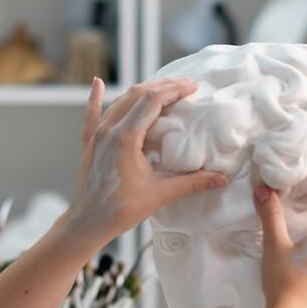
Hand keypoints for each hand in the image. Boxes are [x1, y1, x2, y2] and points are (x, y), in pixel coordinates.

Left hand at [65, 77, 226, 241]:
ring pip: (120, 102)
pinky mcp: (88, 143)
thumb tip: (220, 179)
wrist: (86, 224)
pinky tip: (97, 83)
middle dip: (162, 86)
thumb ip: (191, 184)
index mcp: (125, 137)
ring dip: (142, 92)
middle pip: (137, 95)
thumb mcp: (159, 195)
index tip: (193, 87)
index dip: (174, 89)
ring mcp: (96, 135)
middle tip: (184, 85)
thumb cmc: (119, 211)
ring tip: (162, 88)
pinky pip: (92, 114)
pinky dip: (96, 98)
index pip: (153, 101)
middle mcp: (109, 130)